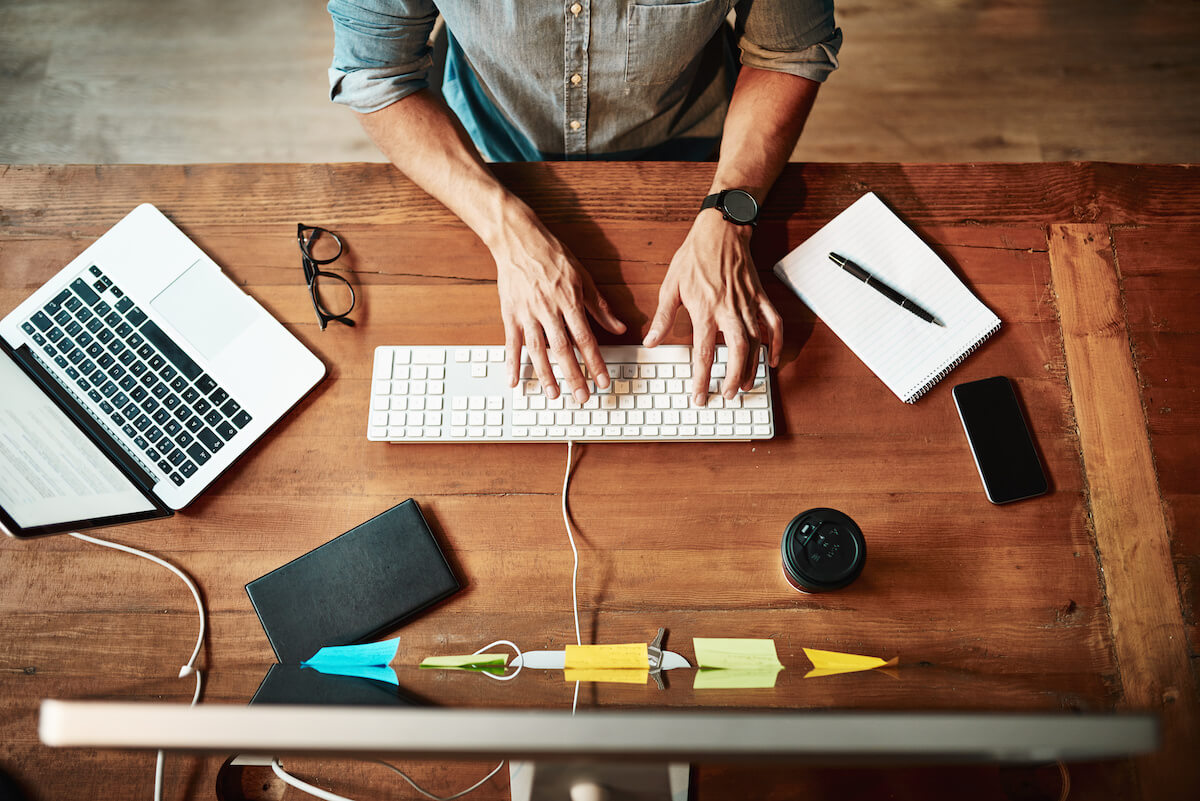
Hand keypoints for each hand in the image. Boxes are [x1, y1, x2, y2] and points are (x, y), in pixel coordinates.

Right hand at [493, 216, 625, 401]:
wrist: (518, 239)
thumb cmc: (552, 255)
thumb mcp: (583, 277)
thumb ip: (600, 306)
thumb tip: (619, 327)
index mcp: (569, 301)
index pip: (586, 339)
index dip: (596, 362)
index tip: (603, 381)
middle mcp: (548, 310)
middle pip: (563, 350)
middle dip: (574, 376)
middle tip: (582, 397)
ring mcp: (527, 313)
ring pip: (538, 350)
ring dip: (546, 375)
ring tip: (554, 394)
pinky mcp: (509, 313)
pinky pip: (510, 342)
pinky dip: (511, 363)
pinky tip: (514, 381)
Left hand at [643, 211, 782, 403]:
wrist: (721, 230)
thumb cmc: (694, 256)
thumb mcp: (670, 286)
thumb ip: (662, 318)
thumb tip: (650, 342)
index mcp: (705, 309)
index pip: (704, 352)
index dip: (702, 378)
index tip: (700, 396)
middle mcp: (729, 310)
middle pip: (738, 352)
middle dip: (735, 378)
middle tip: (729, 395)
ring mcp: (748, 304)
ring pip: (757, 343)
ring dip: (754, 367)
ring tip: (747, 385)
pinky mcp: (761, 297)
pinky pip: (775, 324)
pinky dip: (777, 344)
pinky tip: (773, 359)